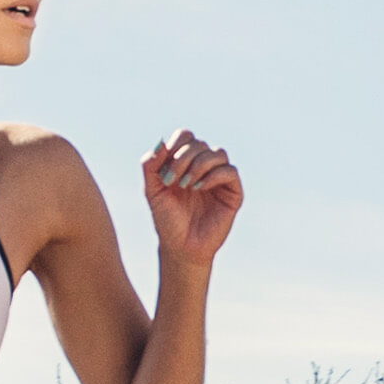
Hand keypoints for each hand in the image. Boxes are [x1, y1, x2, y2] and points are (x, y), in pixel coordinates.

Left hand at [140, 129, 243, 268]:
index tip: (163, 168)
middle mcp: (203, 166)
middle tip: (171, 180)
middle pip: (199, 143)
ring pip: (218, 153)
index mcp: (184, 162)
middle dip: (183, 158)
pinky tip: (199, 187)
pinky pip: (230, 171)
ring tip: (186, 185)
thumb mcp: (152, 190)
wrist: (180, 246)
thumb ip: (150, 165)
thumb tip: (160, 141)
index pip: (185, 136)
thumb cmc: (166, 219)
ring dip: (199, 165)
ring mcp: (219, 178)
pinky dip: (214, 175)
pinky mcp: (233, 192)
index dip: (175, 145)